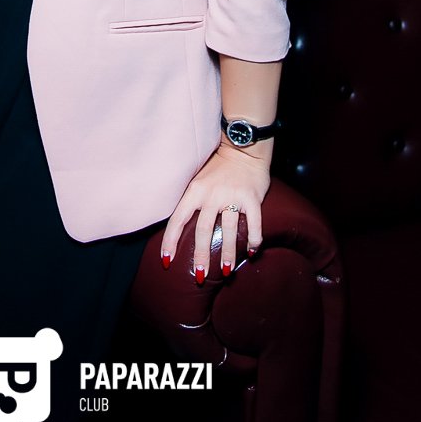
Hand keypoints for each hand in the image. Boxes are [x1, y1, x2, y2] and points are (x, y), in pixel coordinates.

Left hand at [160, 143, 270, 279]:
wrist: (244, 147)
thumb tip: (181, 226)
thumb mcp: (198, 179)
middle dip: (202, 255)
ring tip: (227, 272)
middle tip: (200, 275)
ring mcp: (233, 196)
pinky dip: (254, 239)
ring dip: (228, 254)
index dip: (170, 241)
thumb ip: (192, 201)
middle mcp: (212, 195)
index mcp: (195, 191)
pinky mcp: (252, 198)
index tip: (166, 261)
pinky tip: (252, 252)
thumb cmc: (219, 166)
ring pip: (228, 231)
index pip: (178, 219)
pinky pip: (253, 224)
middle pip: (204, 230)